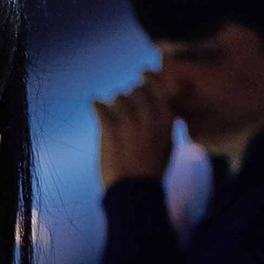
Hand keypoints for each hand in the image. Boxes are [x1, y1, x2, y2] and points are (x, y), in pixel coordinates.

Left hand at [93, 72, 175, 187]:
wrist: (134, 190)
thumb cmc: (152, 169)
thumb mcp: (168, 143)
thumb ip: (166, 120)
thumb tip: (164, 103)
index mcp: (166, 117)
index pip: (157, 85)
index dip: (148, 77)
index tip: (142, 73)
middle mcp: (149, 115)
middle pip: (136, 90)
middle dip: (130, 97)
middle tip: (125, 107)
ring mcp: (129, 120)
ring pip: (118, 97)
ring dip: (115, 104)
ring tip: (113, 115)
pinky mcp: (110, 128)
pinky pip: (99, 105)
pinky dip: (96, 104)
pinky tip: (94, 104)